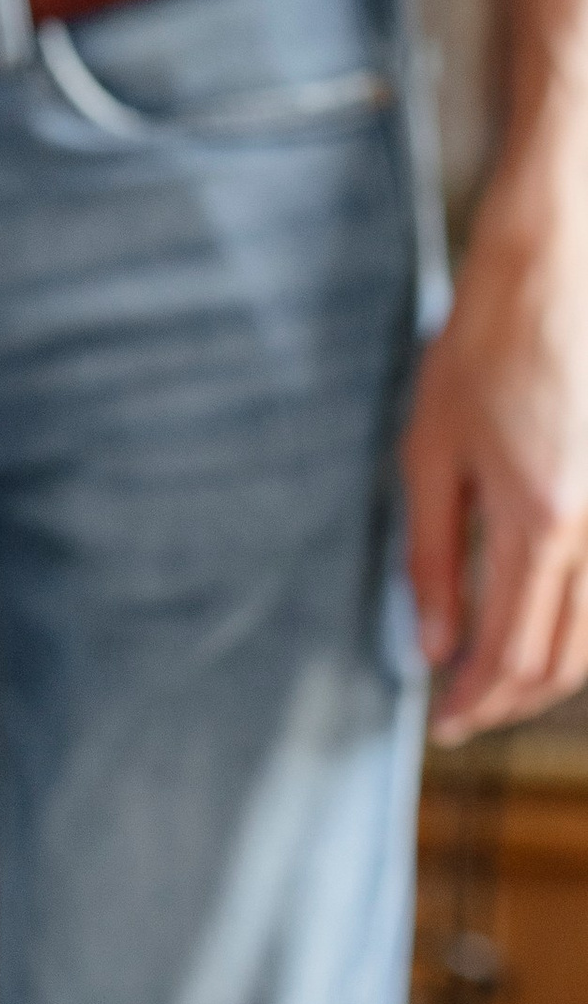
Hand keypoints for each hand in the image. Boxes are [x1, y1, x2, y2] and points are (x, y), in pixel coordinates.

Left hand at [405, 190, 587, 743]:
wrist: (548, 280)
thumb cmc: (478, 354)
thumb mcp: (429, 453)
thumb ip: (430, 557)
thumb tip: (433, 647)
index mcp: (538, 521)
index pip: (510, 652)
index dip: (474, 701)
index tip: (439, 723)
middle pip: (562, 661)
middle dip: (507, 699)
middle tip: (459, 710)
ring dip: (544, 674)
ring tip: (489, 677)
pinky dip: (574, 630)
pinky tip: (533, 625)